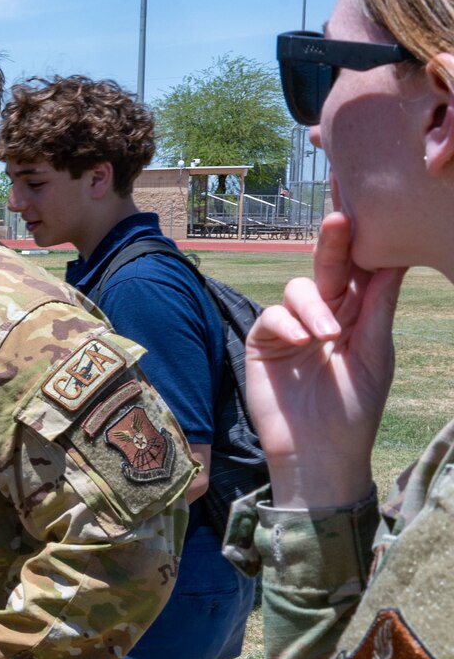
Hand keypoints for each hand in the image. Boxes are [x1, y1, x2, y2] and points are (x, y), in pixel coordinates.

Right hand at [246, 212, 403, 508]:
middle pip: (328, 266)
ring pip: (298, 288)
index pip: (361, 267)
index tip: (364, 204)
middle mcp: (324, 312)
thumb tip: (395, 260)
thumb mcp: (375, 355)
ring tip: (328, 337)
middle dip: (334, 243)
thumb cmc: (355, 409)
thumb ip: (379, 307)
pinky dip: (288, 324)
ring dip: (314, 307)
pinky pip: (272, 316)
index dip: (361, 238)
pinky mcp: (263, 342)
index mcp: (358, 313)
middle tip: (341, 220)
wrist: (319, 453)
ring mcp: (291, 326)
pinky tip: (304, 344)